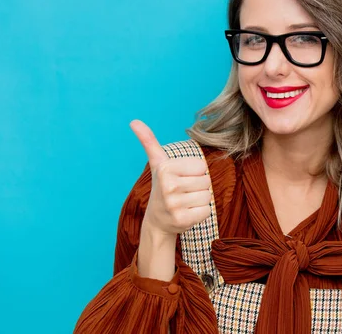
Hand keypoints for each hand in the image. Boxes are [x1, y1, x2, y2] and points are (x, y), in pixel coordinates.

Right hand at [130, 119, 211, 237]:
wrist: (157, 220)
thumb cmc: (162, 186)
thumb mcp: (157, 163)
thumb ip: (149, 141)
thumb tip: (134, 121)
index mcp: (165, 168)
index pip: (202, 166)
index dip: (195, 172)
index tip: (181, 177)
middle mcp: (168, 186)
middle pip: (206, 181)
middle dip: (198, 186)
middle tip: (183, 191)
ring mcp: (174, 205)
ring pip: (207, 196)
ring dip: (200, 200)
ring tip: (185, 201)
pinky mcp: (182, 220)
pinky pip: (206, 210)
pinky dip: (200, 213)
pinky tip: (187, 212)